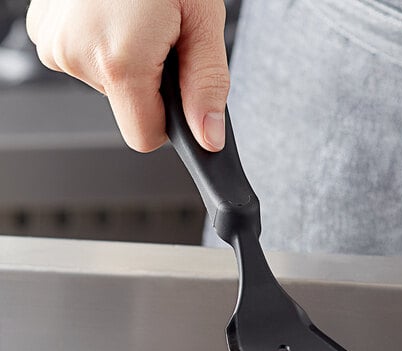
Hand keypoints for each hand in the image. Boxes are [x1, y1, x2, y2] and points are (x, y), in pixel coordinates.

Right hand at [26, 0, 228, 152]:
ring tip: (137, 15)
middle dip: (151, 81)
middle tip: (160, 33)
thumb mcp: (202, 21)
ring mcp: (54, 41)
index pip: (145, 137)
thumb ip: (207, 87)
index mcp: (118, 62)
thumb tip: (208, 137)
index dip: (169, 121)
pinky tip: (114, 11)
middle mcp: (76, 56)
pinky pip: (85, 58)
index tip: (178, 91)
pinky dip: (104, 43)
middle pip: (129, 107)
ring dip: (128, 59)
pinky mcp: (43, 28)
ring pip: (107, 83)